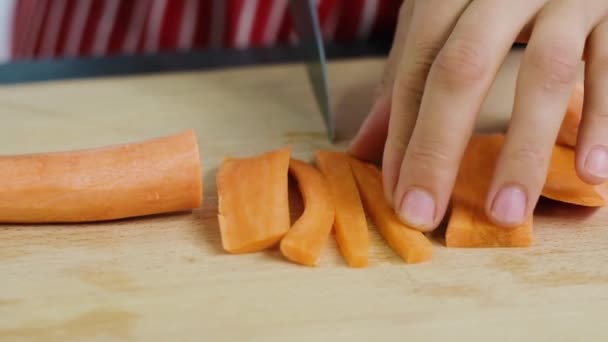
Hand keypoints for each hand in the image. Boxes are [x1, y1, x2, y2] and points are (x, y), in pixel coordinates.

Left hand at [349, 0, 607, 230]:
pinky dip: (603, 119)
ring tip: (505, 213)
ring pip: (543, 72)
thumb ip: (410, 74)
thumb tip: (366, 144)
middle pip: (462, 67)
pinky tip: (592, 172)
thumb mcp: (445, 17)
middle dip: (437, 148)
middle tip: (423, 214)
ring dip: (522, 151)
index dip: (402, 132)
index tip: (397, 192)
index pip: (417, 65)